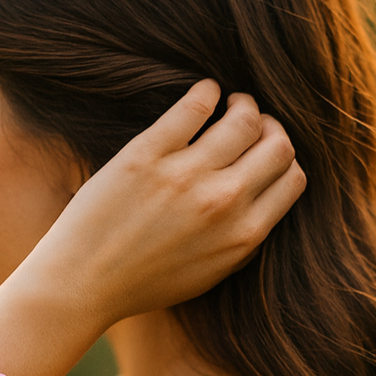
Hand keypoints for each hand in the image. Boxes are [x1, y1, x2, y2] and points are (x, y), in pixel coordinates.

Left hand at [24, 80, 305, 329]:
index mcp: (243, 235)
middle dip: (271, 127)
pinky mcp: (147, 155)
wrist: (82, 283)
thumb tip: (264, 204)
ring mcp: (185, 176)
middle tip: (252, 120)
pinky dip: (207, 92)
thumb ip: (242, 241)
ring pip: (244, 118)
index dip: (283, 159)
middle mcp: (223, 202)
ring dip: (243, 103)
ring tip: (230, 101)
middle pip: (277, 144)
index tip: (265, 150)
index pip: (292, 178)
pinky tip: (205, 92)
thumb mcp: (209, 274)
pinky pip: (194, 106)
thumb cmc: (142, 283)